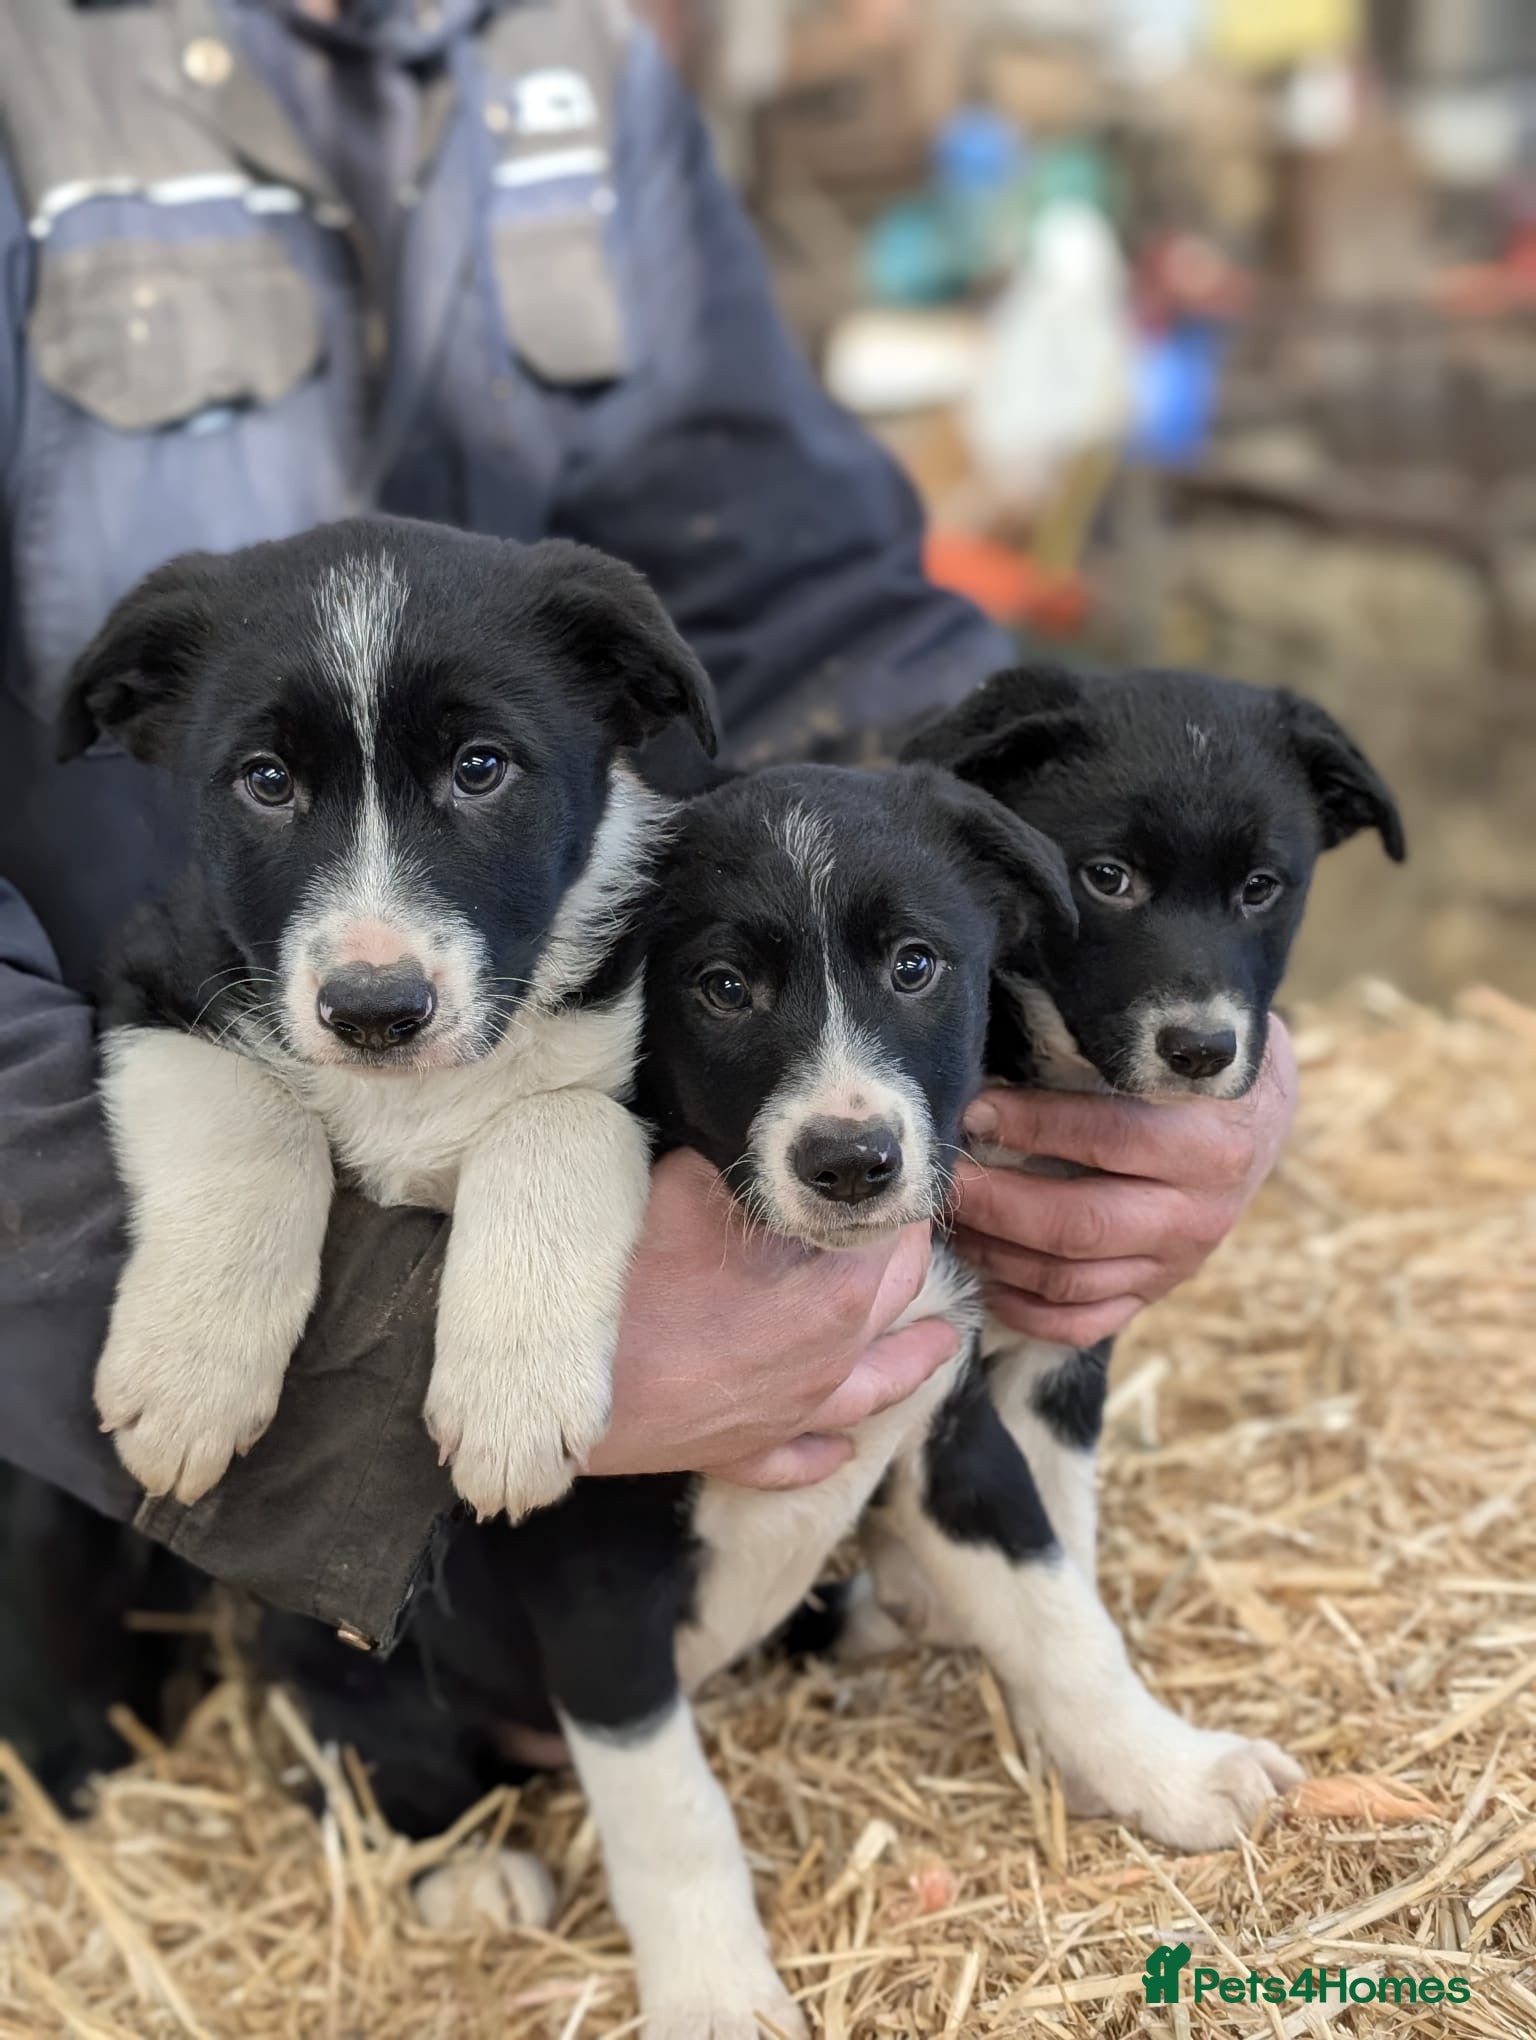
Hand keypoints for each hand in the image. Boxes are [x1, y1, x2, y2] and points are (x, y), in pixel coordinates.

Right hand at [586, 1150, 958, 1488]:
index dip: (899, 1206)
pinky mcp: (740, 1454)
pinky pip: (796, 1460)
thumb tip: (761, 1139)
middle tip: (919, 1240)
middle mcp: (830, 1363)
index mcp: (835, 1297)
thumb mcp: (689, 1186)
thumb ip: (738, 1163)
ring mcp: (788, 1418)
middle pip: (895, 1310)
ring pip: (871, 1395)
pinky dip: (822, 1453)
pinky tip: (839, 1448)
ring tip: (940, 1346)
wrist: (567, 1382)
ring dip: (910, 1366)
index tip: (899, 1181)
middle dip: (915, 1270)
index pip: (893, 1241)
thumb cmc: (632, 1280)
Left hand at [950, 1017, 1297, 1344]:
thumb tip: (1000, 1064)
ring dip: (996, 1255)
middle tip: (945, 1180)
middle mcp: (1198, 1214)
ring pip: (1070, 1280)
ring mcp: (1177, 1264)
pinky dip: (1023, 1309)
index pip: (1108, 1138)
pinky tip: (983, 1275)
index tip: (973, 1111)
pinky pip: (1082, 1322)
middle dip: (997, 1203)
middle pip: (1079, 1224)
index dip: (1032, 1126)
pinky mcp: (1155, 1293)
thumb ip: (1103, 1055)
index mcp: (1209, 1144)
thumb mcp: (1168, 1051)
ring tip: (953, 1222)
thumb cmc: (1191, 1070)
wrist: (1259, 1116)